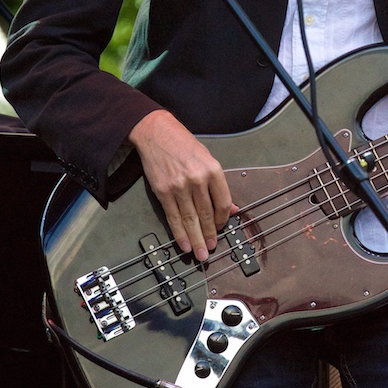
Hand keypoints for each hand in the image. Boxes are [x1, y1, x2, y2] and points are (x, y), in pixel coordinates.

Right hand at [128, 110, 236, 261]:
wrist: (156, 133)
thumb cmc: (184, 144)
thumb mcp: (207, 158)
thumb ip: (218, 185)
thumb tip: (231, 208)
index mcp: (213, 170)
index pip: (222, 202)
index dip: (223, 220)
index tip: (222, 229)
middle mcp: (197, 179)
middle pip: (207, 214)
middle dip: (210, 235)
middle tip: (211, 250)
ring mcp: (179, 187)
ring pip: (190, 219)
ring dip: (196, 239)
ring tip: (200, 253)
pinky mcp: (163, 192)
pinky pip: (173, 217)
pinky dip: (179, 233)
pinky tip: (184, 244)